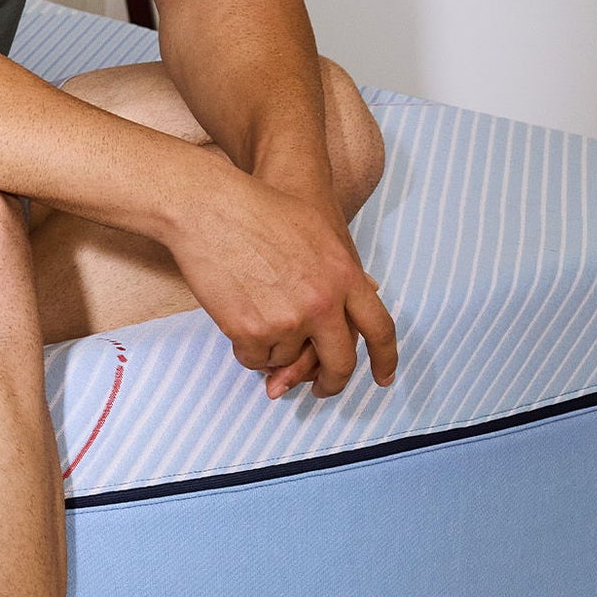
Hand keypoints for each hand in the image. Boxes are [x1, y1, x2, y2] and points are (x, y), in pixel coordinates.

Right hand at [164, 163, 398, 398]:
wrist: (210, 208)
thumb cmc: (259, 209)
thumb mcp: (318, 231)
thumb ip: (343, 267)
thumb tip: (370, 288)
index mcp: (345, 276)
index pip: (380, 328)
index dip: (385, 359)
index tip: (383, 379)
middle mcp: (322, 304)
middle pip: (339, 362)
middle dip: (331, 382)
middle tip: (321, 388)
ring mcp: (286, 320)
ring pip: (289, 361)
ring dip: (276, 353)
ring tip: (258, 321)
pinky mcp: (250, 331)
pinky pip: (254, 359)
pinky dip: (248, 350)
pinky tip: (238, 323)